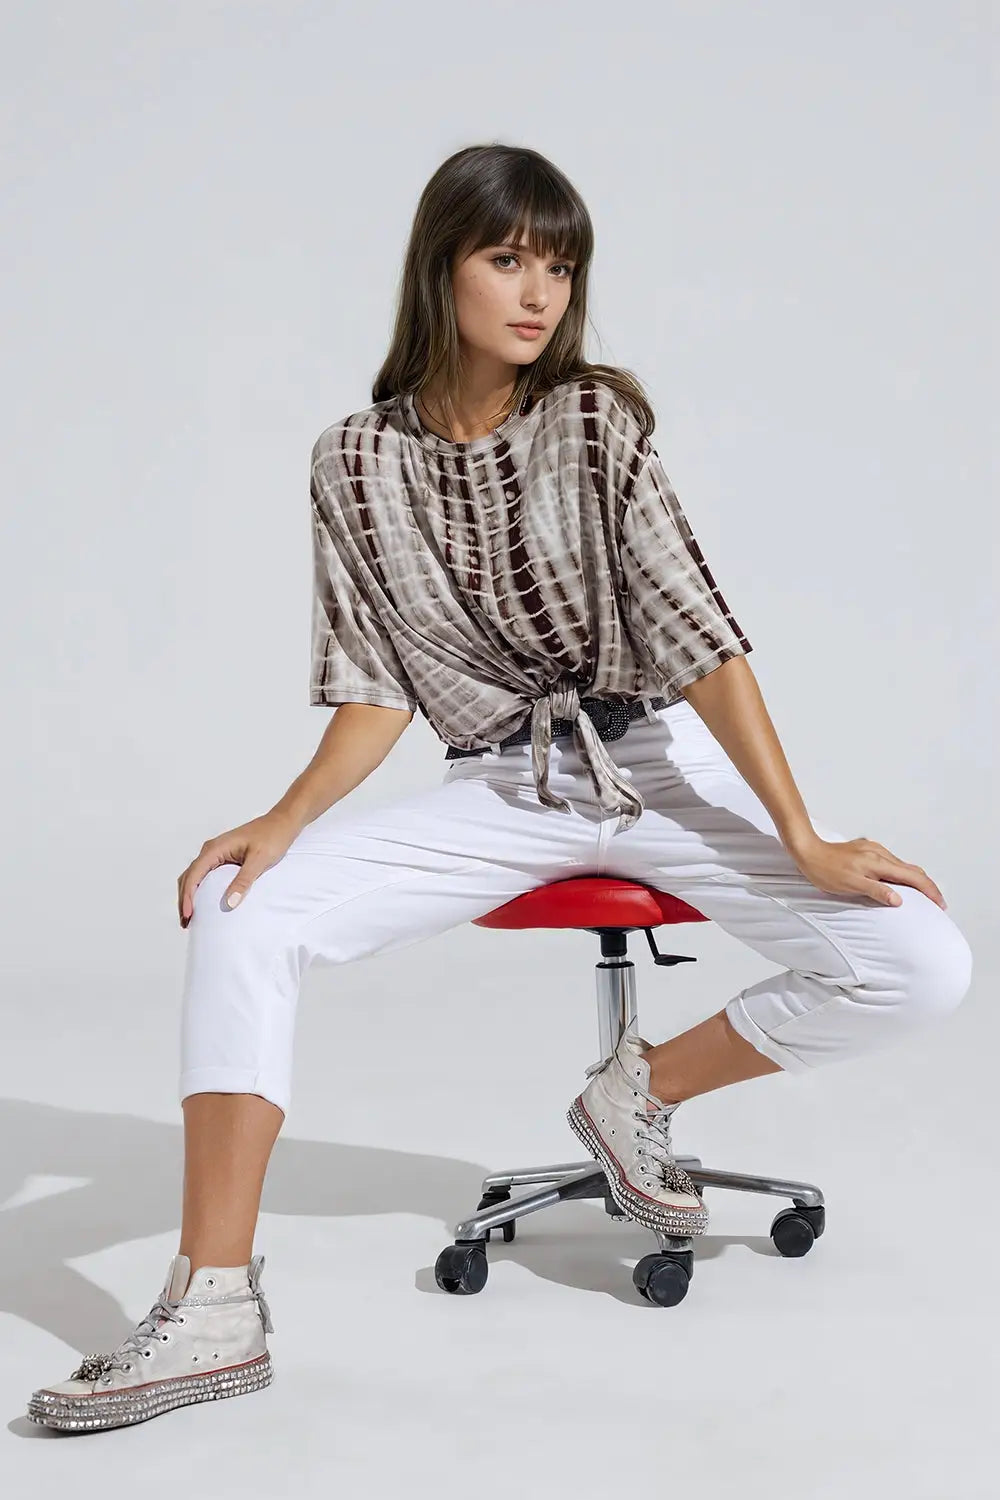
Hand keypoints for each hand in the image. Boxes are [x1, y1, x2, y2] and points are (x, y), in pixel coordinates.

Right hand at [177, 812, 300, 928]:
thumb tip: (229, 903)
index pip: (194, 875)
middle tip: (186, 922)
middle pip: (189, 876)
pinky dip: (199, 889)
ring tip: (191, 916)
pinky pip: (205, 875)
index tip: (189, 915)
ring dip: (190, 895)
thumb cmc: (272, 837)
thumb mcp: (259, 860)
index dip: (188, 897)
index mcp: (215, 848)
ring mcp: (216, 853)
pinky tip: (203, 901)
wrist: (282, 823)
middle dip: (184, 899)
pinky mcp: (223, 857)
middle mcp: (211, 849)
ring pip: (194, 876)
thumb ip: (243, 881)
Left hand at [789, 835, 946, 909]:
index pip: (913, 877)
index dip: (929, 891)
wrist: (808, 850)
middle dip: (927, 886)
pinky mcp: (867, 849)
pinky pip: (891, 862)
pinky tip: (899, 881)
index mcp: (879, 863)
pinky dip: (902, 873)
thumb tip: (899, 899)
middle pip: (912, 870)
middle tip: (936, 903)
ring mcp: (874, 849)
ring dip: (915, 880)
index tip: (940, 904)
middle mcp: (880, 853)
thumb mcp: (851, 885)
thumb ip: (876, 891)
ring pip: (902, 865)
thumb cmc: (825, 870)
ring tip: (922, 895)